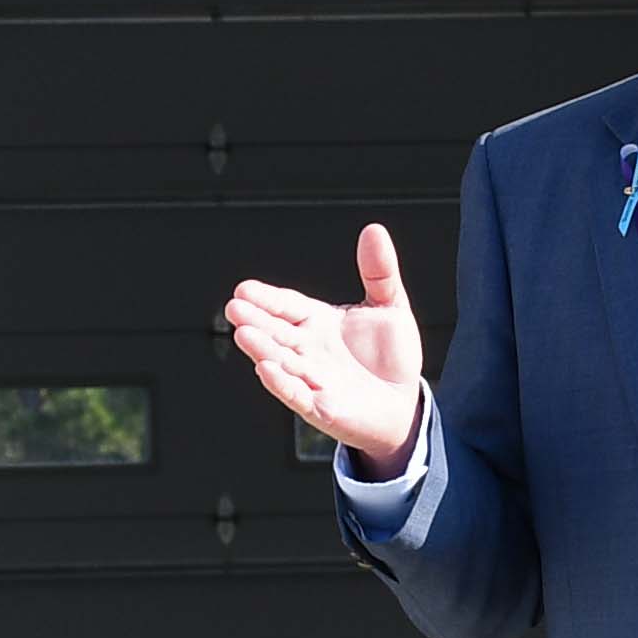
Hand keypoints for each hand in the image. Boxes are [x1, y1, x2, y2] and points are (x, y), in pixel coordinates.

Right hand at [223, 223, 430, 472]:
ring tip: (244, 334)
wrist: (404, 403)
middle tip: (234, 307)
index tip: (244, 289)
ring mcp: (311, 379)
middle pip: (276, 332)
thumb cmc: (391, 356)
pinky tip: (266, 369)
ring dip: (262, 349)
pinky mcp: (320, 407)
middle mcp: (308, 349)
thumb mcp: (390, 305)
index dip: (267, 298)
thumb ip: (379, 271)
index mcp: (318, 322)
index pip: (287, 307)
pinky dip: (281, 383)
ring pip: (281, 361)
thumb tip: (374, 229)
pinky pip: (297, 394)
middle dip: (255, 320)